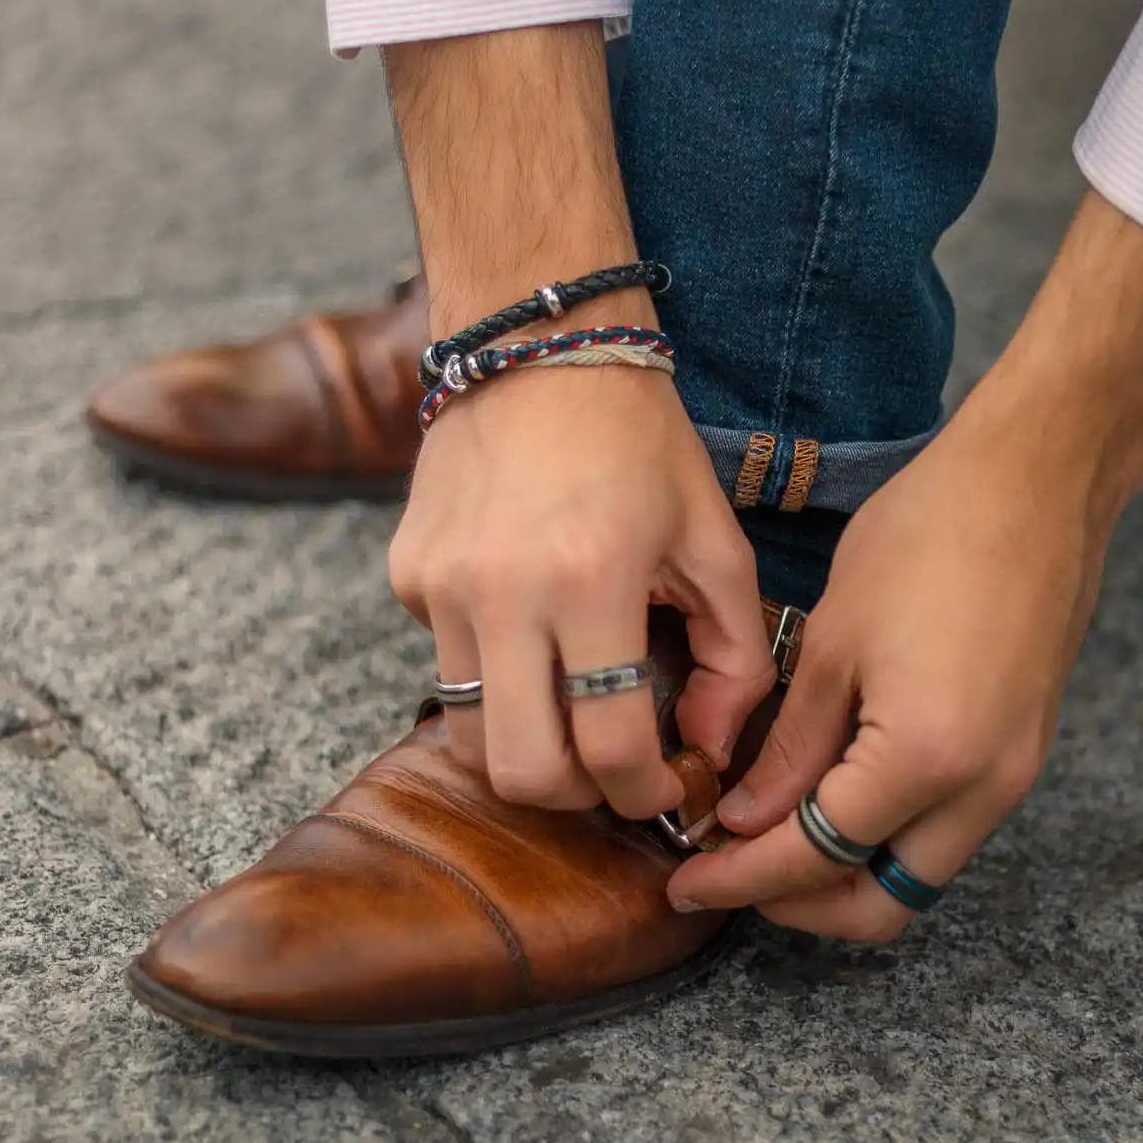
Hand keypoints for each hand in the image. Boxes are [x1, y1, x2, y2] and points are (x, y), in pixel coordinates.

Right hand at [390, 356, 773, 819]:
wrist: (537, 346)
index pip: (608, 747)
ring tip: (568, 714)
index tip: (665, 792)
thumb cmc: (640, 442)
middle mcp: (504, 592)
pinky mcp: (406, 575)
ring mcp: (442, 587)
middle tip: (610, 770)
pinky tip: (529, 622)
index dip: (644, 795)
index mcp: (592, 582)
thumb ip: (736, 654)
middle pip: (521, 773)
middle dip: (575, 796)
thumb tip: (708, 742)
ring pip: (467, 736)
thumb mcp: (716, 540)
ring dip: (524, 747)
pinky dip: (492, 672)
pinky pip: (446, 665)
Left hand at [663, 398, 1110, 937]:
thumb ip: (791, 748)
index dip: (741, 879)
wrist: (1039, 481)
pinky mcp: (1021, 753)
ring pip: (914, 875)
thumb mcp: (835, 641)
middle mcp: (982, 789)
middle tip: (729, 870)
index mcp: (925, 759)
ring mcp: (1012, 776)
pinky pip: (944, 829)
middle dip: (797, 903)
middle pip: (879, 907)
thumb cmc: (932, 535)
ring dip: (841, 872)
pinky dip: (882, 833)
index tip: (688, 881)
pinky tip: (828, 791)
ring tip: (770, 831)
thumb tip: (748, 819)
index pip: (815, 857)